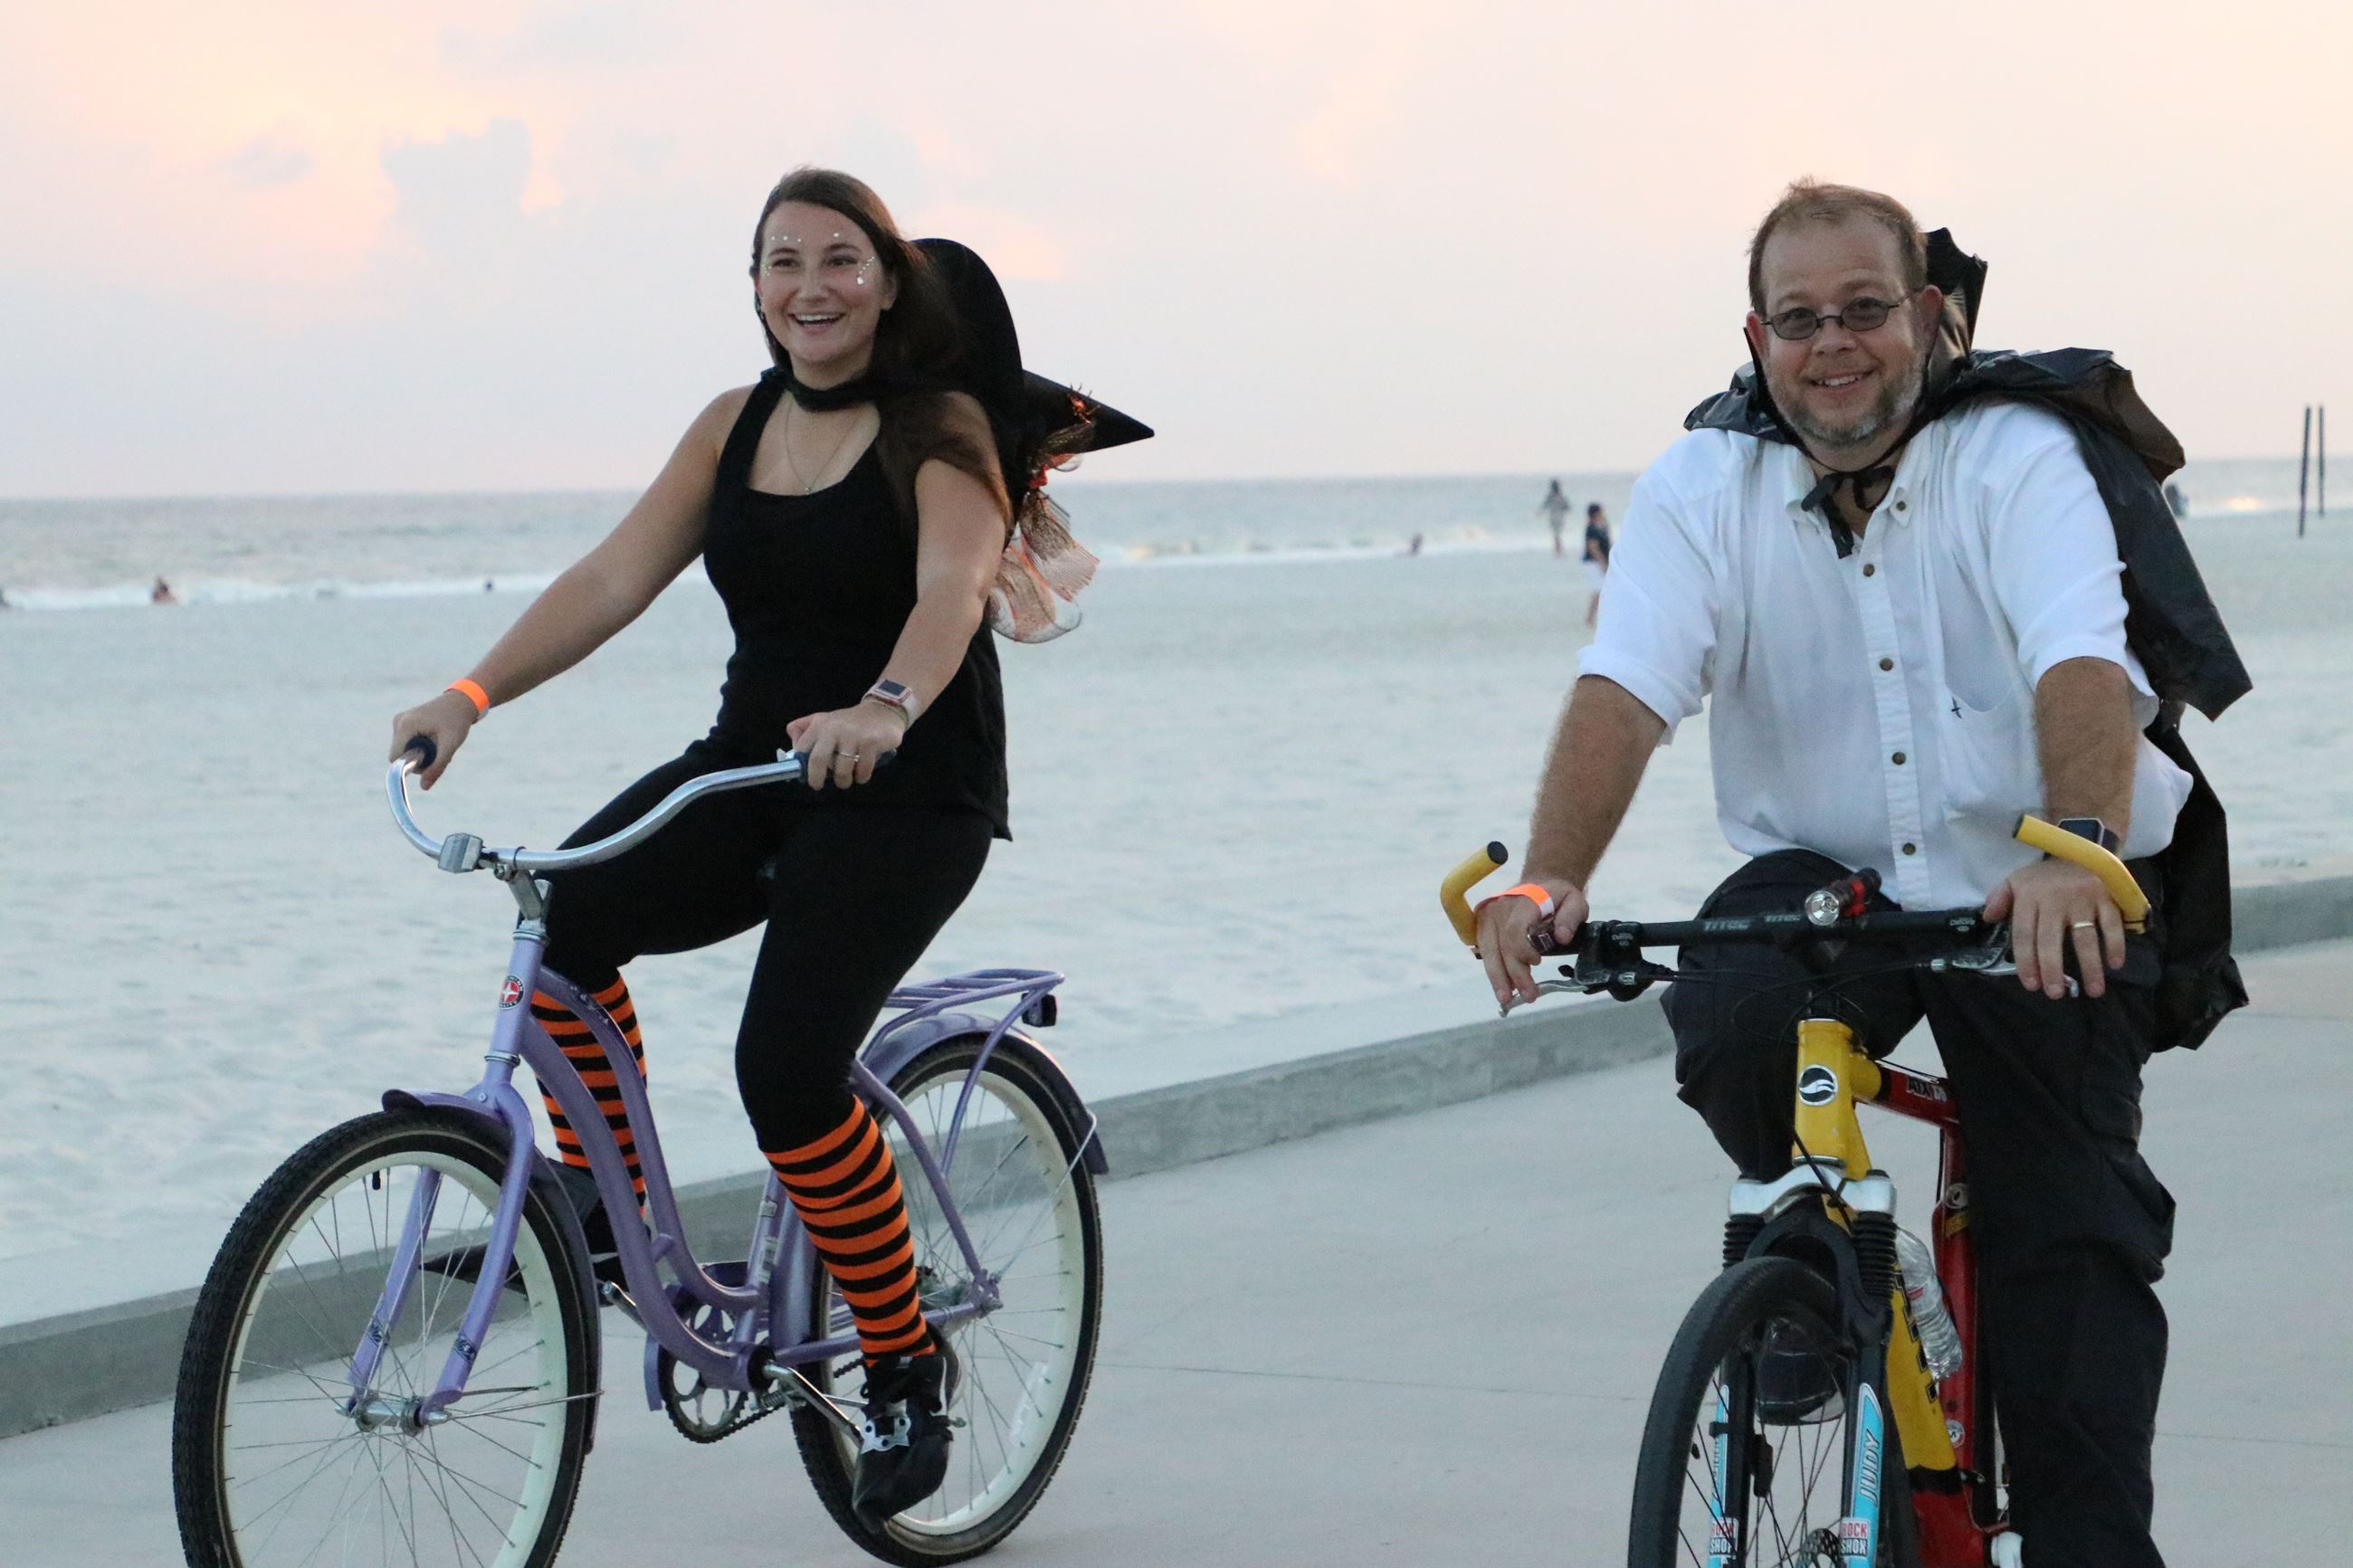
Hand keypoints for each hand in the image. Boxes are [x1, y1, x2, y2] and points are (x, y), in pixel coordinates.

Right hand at [387, 691, 479, 788]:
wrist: (461, 702)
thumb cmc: (457, 722)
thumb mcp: (450, 746)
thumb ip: (437, 767)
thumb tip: (424, 787)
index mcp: (405, 725)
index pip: (395, 758)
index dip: (411, 765)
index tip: (430, 760)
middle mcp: (398, 722)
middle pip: (400, 755)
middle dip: (419, 759)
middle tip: (439, 750)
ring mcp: (399, 721)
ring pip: (405, 750)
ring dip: (422, 753)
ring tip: (439, 743)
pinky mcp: (403, 723)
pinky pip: (407, 744)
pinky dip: (421, 746)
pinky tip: (434, 738)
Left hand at [787, 702, 907, 791]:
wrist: (883, 711)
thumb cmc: (850, 722)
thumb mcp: (824, 719)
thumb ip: (804, 730)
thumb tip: (793, 750)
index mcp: (820, 725)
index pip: (802, 748)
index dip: (801, 766)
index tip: (805, 775)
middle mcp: (834, 729)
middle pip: (817, 760)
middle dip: (816, 778)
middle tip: (817, 785)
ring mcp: (853, 736)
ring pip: (841, 770)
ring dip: (843, 781)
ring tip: (846, 780)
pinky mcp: (870, 743)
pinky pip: (862, 770)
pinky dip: (861, 777)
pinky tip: (862, 774)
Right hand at [1478, 878, 1587, 1009]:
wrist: (1541, 883)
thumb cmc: (1559, 896)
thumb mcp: (1575, 901)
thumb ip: (1571, 917)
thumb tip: (1563, 937)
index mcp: (1522, 900)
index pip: (1515, 930)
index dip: (1522, 951)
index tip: (1537, 963)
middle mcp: (1500, 907)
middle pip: (1500, 945)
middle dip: (1512, 974)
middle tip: (1528, 995)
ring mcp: (1488, 916)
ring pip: (1488, 951)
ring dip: (1497, 977)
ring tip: (1506, 999)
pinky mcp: (1483, 925)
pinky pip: (1486, 951)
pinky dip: (1494, 970)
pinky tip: (1503, 986)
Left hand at [1983, 858, 2125, 999]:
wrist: (2080, 845)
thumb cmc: (2045, 873)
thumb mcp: (2017, 879)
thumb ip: (2000, 898)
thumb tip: (1988, 917)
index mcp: (2030, 897)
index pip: (2024, 934)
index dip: (2026, 961)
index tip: (2031, 985)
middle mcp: (2056, 900)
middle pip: (2051, 941)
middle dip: (2052, 970)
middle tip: (2056, 994)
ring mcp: (2084, 900)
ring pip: (2085, 938)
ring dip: (2090, 967)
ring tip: (2092, 991)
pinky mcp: (2107, 898)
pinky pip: (2112, 925)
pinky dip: (2115, 945)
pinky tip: (2115, 965)